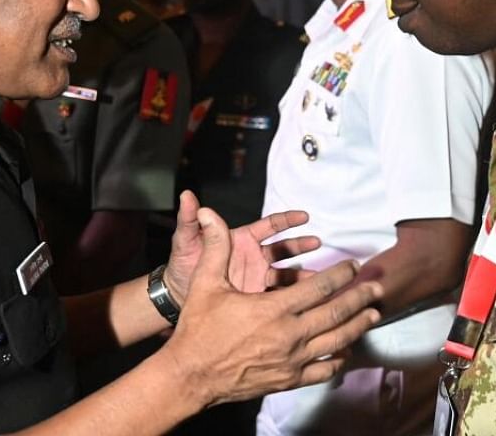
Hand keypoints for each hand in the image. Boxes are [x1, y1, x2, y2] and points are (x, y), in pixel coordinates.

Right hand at [160, 207, 381, 407]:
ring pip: (337, 341)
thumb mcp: (206, 283)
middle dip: (360, 298)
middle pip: (336, 313)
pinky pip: (323, 370)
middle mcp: (289, 334)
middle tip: (377, 289)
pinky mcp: (289, 379)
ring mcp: (292, 360)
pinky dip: (339, 359)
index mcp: (274, 308)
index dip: (340, 274)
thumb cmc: (199, 329)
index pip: (320, 287)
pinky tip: (347, 351)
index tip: (353, 266)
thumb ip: (216, 247)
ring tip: (373, 315)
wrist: (191, 376)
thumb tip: (209, 214)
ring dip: (358, 326)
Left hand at [164, 191, 320, 300]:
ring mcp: (257, 277)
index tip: (304, 216)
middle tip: (317, 243)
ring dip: (303, 274)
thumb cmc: (181, 265)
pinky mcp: (257, 297)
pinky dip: (294, 297)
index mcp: (241, 239)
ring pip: (286, 273)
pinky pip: (279, 295)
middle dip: (302, 245)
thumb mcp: (185, 241)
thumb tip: (187, 195)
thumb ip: (190, 220)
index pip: (270, 225)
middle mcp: (253, 256)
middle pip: (284, 248)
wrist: (177, 296)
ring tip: (318, 278)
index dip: (287, 220)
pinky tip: (307, 300)